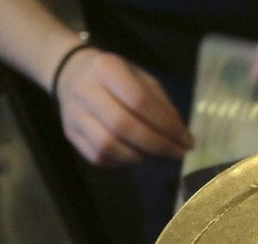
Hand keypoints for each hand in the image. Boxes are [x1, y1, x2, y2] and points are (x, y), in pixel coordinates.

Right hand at [54, 46, 193, 166]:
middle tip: (177, 154)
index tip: (187, 141)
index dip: (166, 125)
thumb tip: (183, 138)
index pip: (139, 101)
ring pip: (108, 146)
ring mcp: (74, 115)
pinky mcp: (71, 135)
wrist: (72, 75)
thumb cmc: (117, 78)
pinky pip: (99, 157)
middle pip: (123, 125)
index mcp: (107, 68)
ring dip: (140, 156)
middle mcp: (85, 90)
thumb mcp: (143, 80)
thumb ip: (164, 107)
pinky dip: (123, 162)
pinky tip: (137, 155)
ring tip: (156, 154)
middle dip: (157, 145)